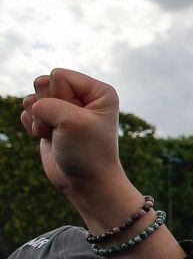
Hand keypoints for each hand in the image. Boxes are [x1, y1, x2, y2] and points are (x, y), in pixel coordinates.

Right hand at [20, 70, 130, 201]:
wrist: (86, 182)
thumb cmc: (87, 151)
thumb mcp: (71, 120)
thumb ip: (47, 102)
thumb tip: (30, 102)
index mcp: (98, 91)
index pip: (59, 76)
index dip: (59, 97)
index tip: (75, 119)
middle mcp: (82, 96)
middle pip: (43, 83)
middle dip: (46, 107)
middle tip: (62, 127)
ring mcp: (65, 108)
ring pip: (33, 98)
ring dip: (39, 119)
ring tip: (57, 134)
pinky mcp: (50, 121)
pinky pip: (27, 112)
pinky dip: (33, 126)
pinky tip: (48, 138)